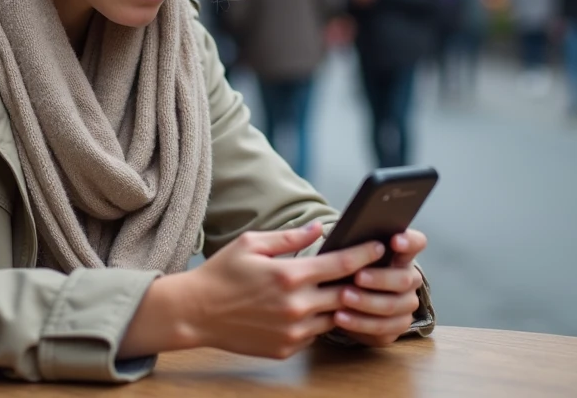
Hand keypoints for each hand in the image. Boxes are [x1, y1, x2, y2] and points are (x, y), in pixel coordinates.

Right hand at [177, 222, 387, 359]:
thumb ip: (290, 237)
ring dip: (341, 303)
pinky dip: (319, 320)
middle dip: (361, 280)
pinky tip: (315, 308)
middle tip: (372, 269)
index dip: (365, 254)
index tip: (380, 247)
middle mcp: (297, 306)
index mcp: (290, 276)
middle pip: (346, 292)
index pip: (342, 264)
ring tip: (346, 288)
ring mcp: (293, 332)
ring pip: (334, 316)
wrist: (195, 313)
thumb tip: (318, 228)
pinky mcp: (286, 348)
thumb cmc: (221, 273)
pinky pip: (315, 334)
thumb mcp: (251, 244)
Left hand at [334, 229, 426, 346]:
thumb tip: (331, 231)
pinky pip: (382, 328)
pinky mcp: (396, 327)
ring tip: (343, 297)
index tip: (394, 240)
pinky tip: (340, 317)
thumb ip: (354, 246)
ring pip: (392, 305)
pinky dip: (359, 323)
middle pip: (404, 279)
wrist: (345, 301)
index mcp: (402, 256)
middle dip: (380, 278)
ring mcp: (406, 305)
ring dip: (367, 302)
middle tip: (357, 277)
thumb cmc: (348, 270)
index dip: (409, 241)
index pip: (416, 243)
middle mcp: (409, 280)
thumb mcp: (351, 255)